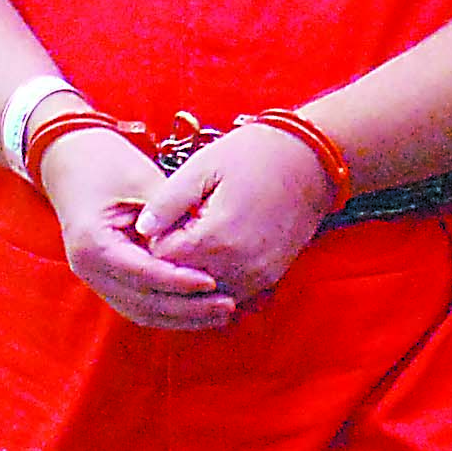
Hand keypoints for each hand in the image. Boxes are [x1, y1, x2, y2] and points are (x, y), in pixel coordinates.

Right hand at [39, 125, 235, 330]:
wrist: (72, 161)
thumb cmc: (108, 164)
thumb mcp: (141, 179)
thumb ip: (170, 212)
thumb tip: (208, 238)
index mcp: (93, 243)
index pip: (142, 274)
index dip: (178, 282)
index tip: (212, 282)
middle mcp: (88, 269)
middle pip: (141, 304)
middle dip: (186, 309)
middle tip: (227, 306)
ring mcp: (95, 277)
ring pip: (141, 312)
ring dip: (181, 317)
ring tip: (221, 313)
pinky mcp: (106, 279)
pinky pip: (139, 304)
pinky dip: (169, 310)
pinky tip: (200, 309)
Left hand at [135, 121, 335, 302]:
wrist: (310, 161)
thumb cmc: (253, 156)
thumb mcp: (204, 166)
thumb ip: (168, 200)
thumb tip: (141, 228)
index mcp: (215, 237)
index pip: (162, 261)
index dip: (153, 243)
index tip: (158, 223)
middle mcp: (237, 265)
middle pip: (183, 283)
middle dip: (172, 263)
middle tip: (173, 232)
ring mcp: (257, 275)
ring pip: (207, 294)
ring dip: (195, 275)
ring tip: (194, 242)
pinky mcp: (270, 277)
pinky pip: (232, 293)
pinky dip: (218, 280)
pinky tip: (215, 253)